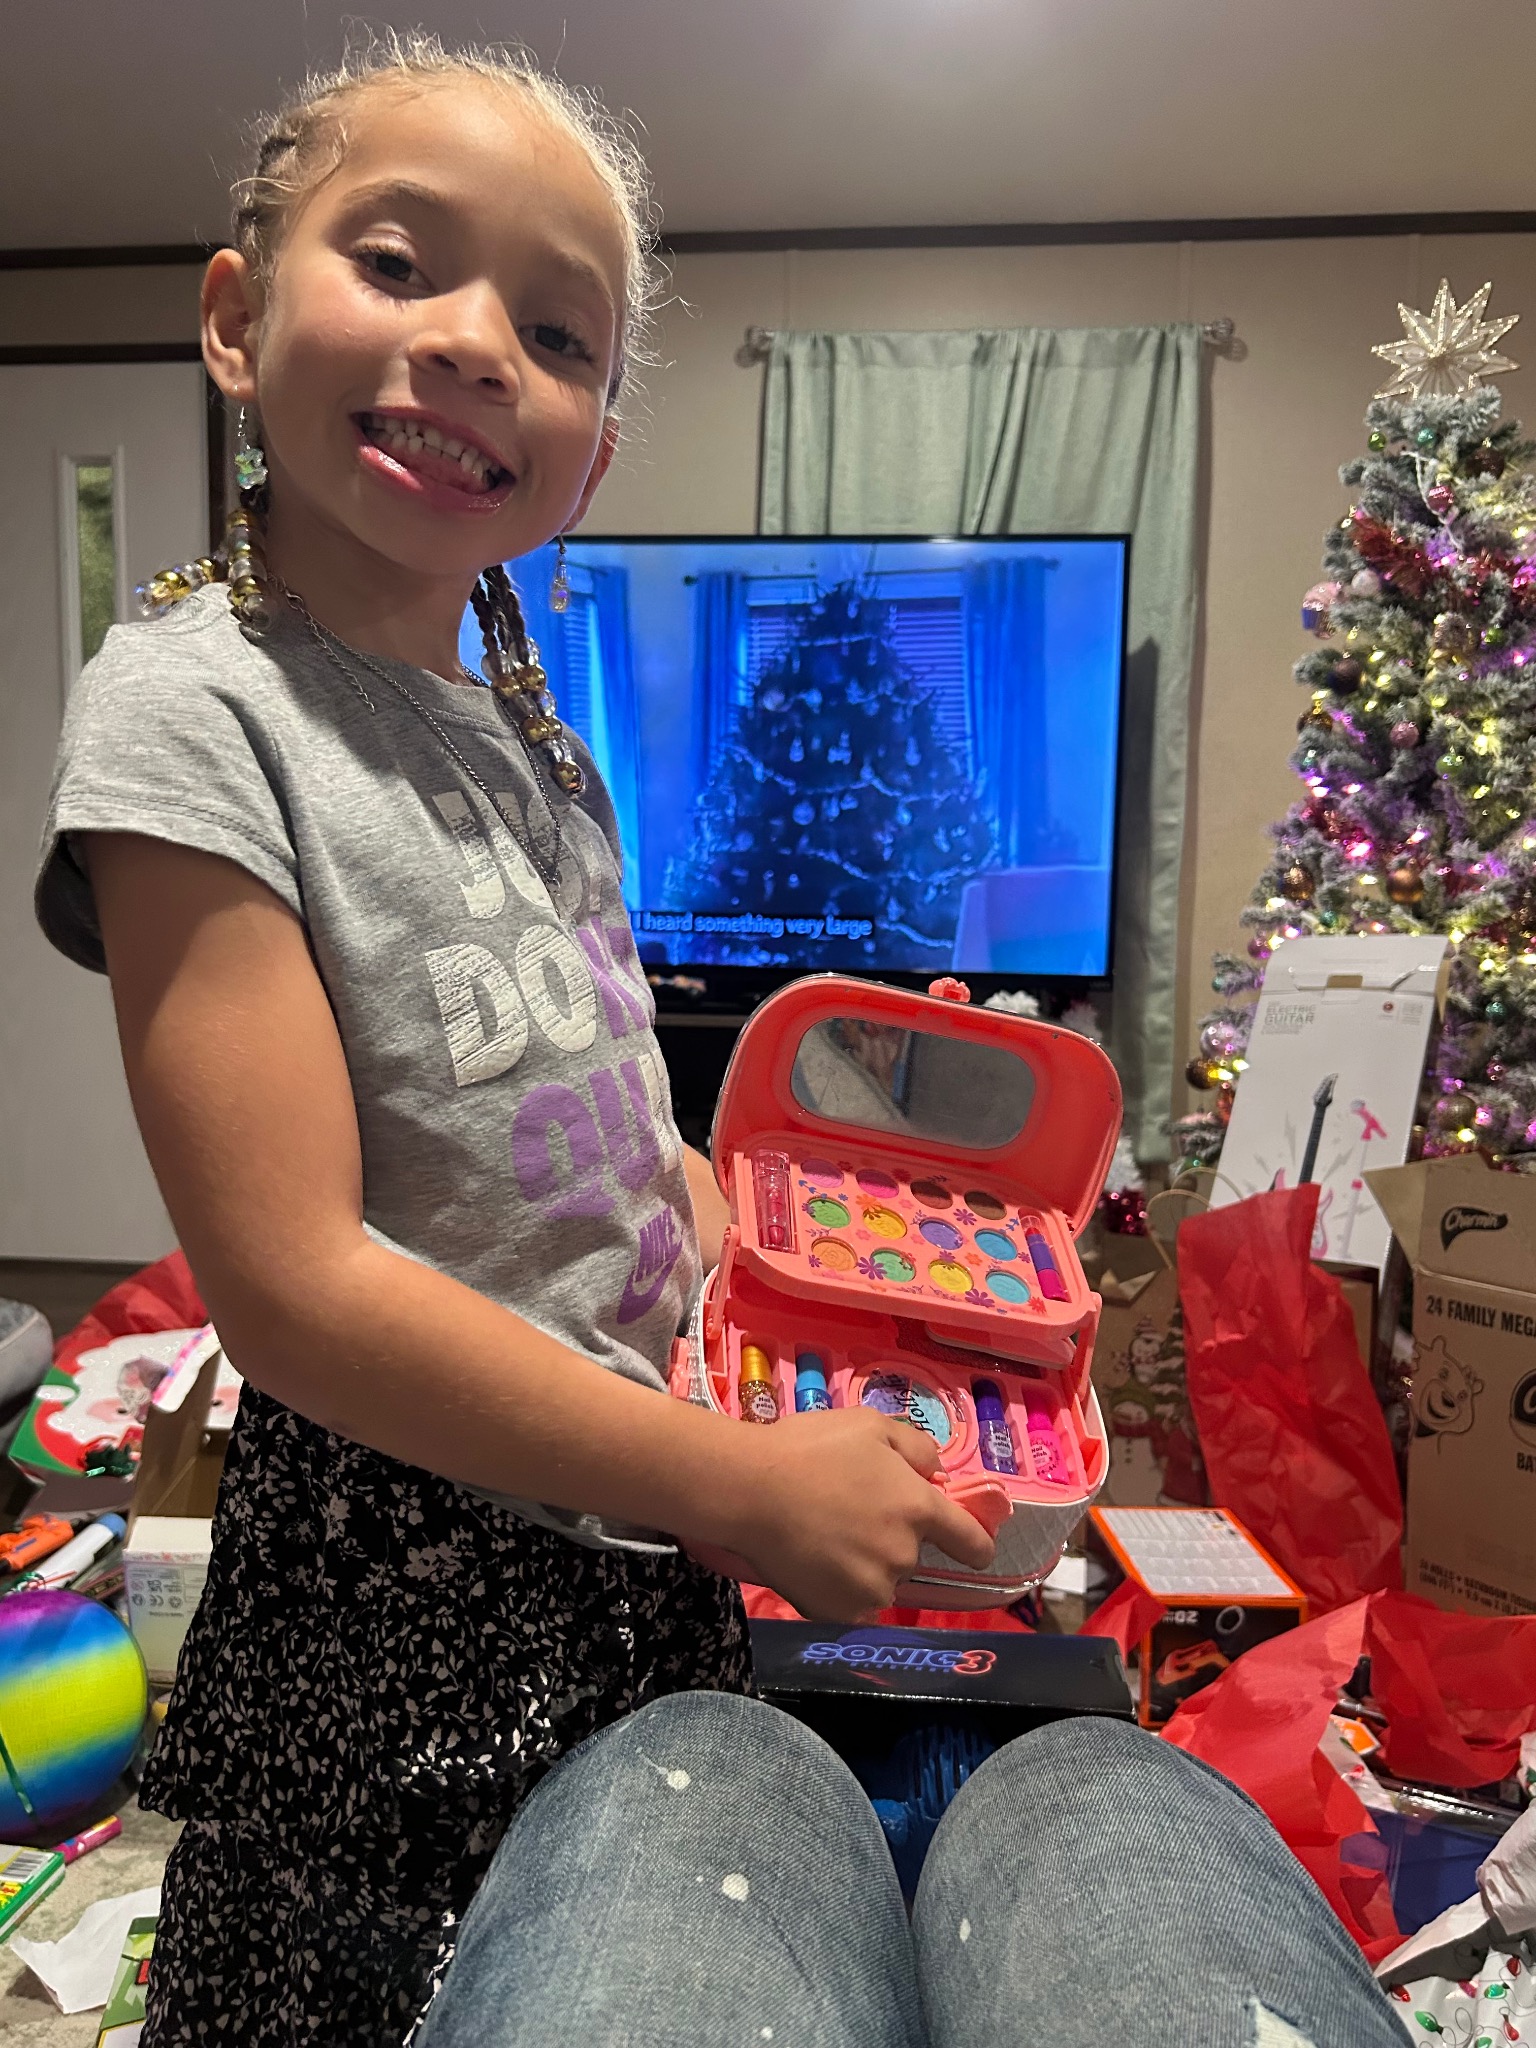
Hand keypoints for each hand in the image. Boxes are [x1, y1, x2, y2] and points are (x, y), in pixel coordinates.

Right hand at [705, 1408, 997, 1621]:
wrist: (747, 1490)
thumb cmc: (809, 1449)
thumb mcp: (870, 1426)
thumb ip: (917, 1449)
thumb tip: (936, 1475)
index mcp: (918, 1510)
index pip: (972, 1542)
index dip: (976, 1544)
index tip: (972, 1546)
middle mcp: (903, 1555)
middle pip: (913, 1555)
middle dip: (893, 1538)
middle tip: (852, 1513)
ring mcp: (870, 1589)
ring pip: (882, 1580)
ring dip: (866, 1566)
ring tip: (826, 1538)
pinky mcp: (837, 1612)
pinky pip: (853, 1603)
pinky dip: (839, 1587)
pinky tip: (813, 1560)